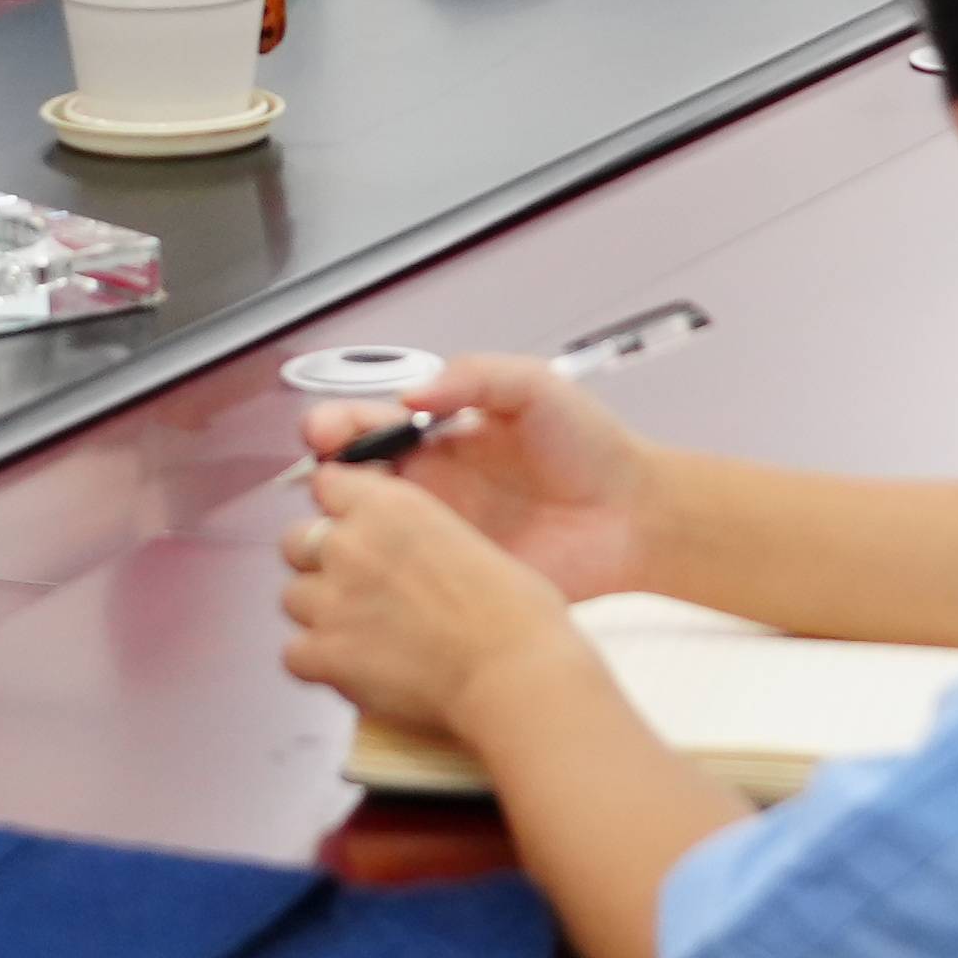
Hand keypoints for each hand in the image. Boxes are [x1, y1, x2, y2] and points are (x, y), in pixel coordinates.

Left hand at [280, 464, 585, 739]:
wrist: (513, 673)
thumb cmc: (516, 613)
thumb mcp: (473, 542)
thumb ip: (424, 539)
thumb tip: (416, 558)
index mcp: (391, 506)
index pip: (328, 484)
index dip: (340, 509)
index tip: (354, 528)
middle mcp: (351, 544)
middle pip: (296, 541)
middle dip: (318, 563)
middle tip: (355, 589)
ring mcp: (331, 600)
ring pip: (291, 598)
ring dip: (318, 615)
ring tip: (358, 636)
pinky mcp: (324, 654)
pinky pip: (293, 655)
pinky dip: (317, 664)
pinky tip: (352, 670)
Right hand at [299, 354, 672, 600]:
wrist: (634, 514)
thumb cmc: (591, 446)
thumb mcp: (533, 387)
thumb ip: (474, 375)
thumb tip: (412, 393)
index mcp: (437, 436)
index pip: (365, 426)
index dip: (336, 426)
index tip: (325, 430)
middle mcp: (427, 486)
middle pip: (349, 481)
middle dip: (323, 475)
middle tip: (324, 477)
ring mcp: (437, 536)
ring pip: (364, 533)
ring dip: (340, 528)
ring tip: (341, 522)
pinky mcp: (455, 580)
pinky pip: (403, 581)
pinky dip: (376, 576)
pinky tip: (368, 569)